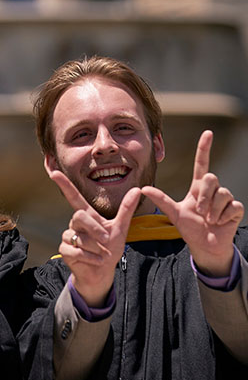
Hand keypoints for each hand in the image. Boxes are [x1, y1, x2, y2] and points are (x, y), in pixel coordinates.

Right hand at [50, 170, 140, 305]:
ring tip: (104, 255)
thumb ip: (126, 209)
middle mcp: (75, 224)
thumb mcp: (121, 229)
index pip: (73, 197)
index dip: (65, 185)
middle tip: (107, 240)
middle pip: (79, 217)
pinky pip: (75, 250)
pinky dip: (90, 257)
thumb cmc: (110, 249)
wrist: (102, 272)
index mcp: (87, 216)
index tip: (54, 173)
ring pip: (79, 237)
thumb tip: (137, 189)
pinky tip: (97, 261)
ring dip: (96, 248)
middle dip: (94, 229)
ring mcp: (67, 237)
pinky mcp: (64, 250)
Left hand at [142, 130, 242, 276]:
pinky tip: (220, 223)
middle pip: (211, 178)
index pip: (201, 164)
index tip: (208, 133)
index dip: (204, 148)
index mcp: (197, 188)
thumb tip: (143, 188)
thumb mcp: (174, 213)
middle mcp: (212, 190)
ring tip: (209, 219)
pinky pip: (233, 206)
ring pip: (222, 193)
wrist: (204, 246)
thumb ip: (161, 200)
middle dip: (204, 196)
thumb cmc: (190, 228)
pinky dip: (223, 217)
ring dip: (212, 210)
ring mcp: (226, 199)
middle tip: (200, 211)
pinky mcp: (236, 209)